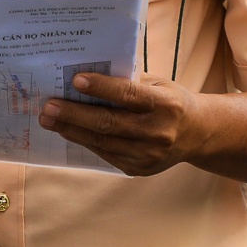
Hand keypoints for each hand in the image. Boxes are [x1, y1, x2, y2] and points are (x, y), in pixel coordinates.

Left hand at [39, 72, 203, 177]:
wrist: (198, 134)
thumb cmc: (171, 101)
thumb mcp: (158, 84)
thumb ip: (128, 81)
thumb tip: (86, 77)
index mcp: (166, 105)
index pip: (128, 95)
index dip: (101, 88)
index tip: (75, 80)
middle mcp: (158, 132)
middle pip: (109, 123)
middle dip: (74, 114)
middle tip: (48, 106)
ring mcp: (148, 155)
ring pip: (103, 142)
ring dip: (72, 130)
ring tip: (49, 119)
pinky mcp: (139, 169)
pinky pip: (105, 154)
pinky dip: (84, 141)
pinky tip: (68, 130)